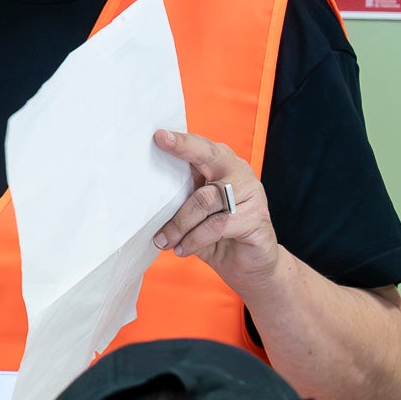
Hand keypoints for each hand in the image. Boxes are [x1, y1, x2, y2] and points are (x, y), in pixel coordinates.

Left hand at [151, 129, 284, 294]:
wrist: (248, 265)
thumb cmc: (215, 234)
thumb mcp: (193, 213)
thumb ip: (180, 196)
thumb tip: (144, 191)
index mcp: (221, 165)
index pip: (200, 147)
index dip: (181, 141)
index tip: (158, 134)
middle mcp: (238, 172)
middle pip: (209, 156)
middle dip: (183, 148)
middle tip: (160, 142)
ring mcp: (251, 193)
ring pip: (205, 200)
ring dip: (179, 224)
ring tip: (164, 240)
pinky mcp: (256, 217)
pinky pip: (217, 225)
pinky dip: (194, 239)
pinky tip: (183, 249)